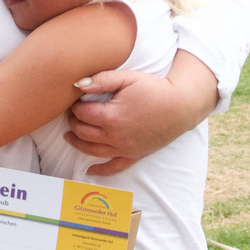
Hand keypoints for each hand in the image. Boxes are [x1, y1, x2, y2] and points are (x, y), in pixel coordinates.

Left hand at [64, 53, 217, 174]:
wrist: (181, 106)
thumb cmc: (155, 89)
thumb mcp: (128, 78)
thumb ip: (101, 80)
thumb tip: (77, 85)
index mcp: (112, 117)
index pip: (82, 113)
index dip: (75, 106)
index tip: (74, 100)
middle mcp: (116, 137)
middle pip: (83, 132)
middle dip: (73, 122)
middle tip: (71, 113)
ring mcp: (124, 149)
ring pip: (92, 151)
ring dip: (77, 143)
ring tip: (68, 135)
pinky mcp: (134, 156)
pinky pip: (113, 168)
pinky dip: (100, 171)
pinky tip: (89, 171)